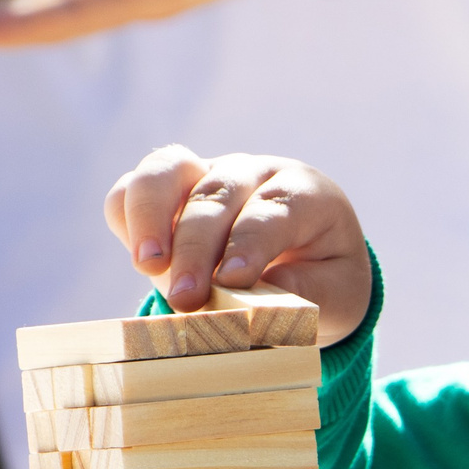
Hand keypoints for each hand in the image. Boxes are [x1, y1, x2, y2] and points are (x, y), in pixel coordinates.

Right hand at [106, 146, 371, 344]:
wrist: (307, 258)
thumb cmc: (325, 274)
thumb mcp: (340, 291)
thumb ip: (309, 291)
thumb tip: (263, 298)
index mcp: (303, 192)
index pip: (272, 209)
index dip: (249, 243)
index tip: (232, 281)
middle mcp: (252, 173)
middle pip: (216, 194)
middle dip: (197, 247)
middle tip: (186, 298)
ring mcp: (208, 173)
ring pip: (167, 169)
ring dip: (151, 216)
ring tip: (147, 264)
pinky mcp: (169, 190)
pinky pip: (134, 187)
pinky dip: (128, 215)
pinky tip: (140, 257)